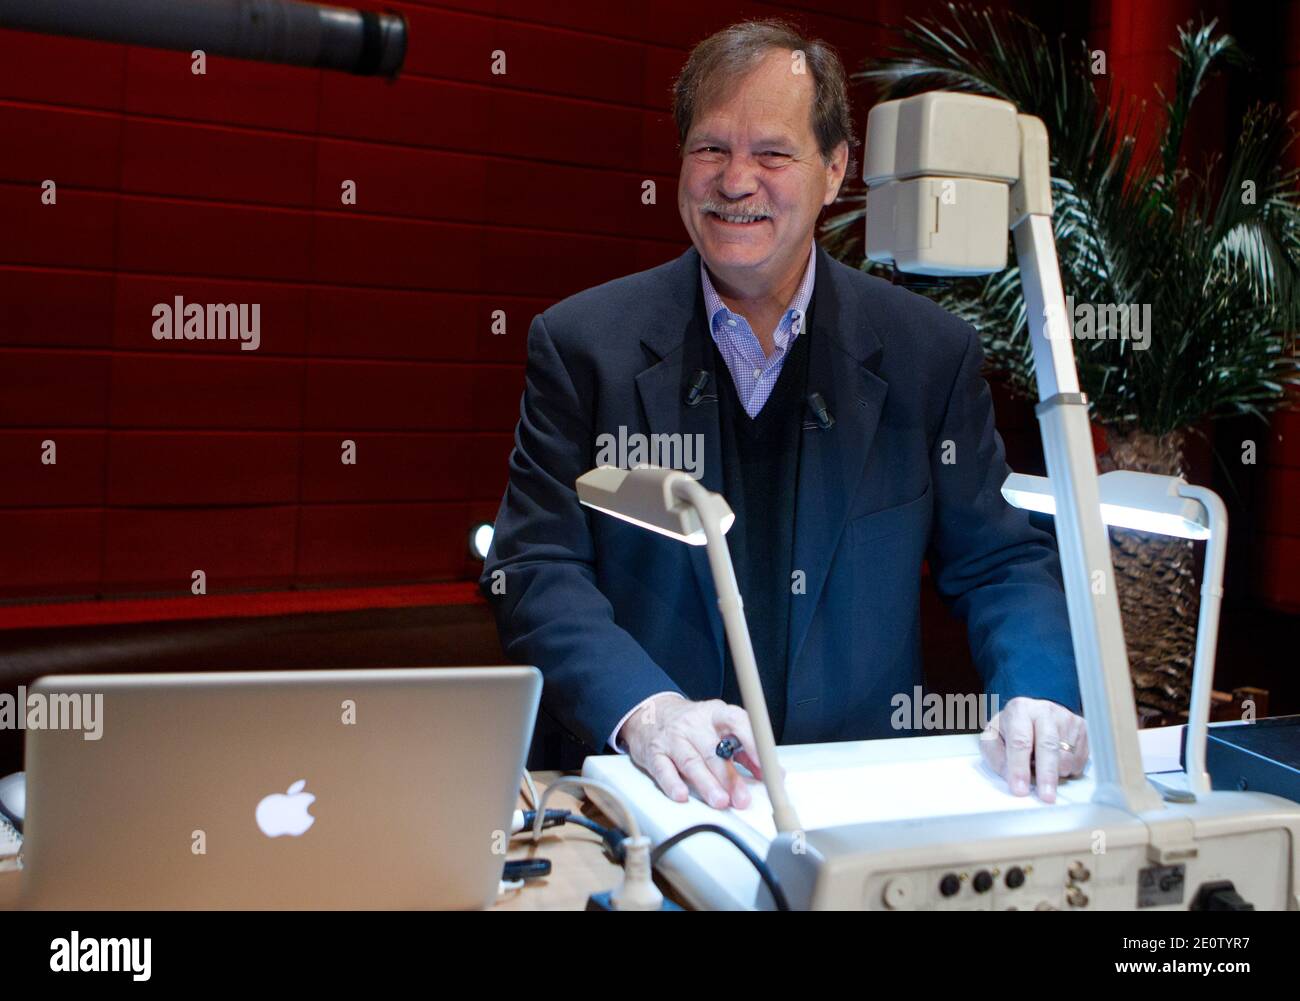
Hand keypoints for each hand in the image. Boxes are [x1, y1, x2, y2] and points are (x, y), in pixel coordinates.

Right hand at [617, 695, 762, 809]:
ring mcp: (673, 738)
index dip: (752, 743)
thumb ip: (743, 750)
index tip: (765, 764)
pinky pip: (663, 768)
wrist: (651, 713)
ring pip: (691, 761)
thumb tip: (768, 772)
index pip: (737, 722)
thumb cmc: (692, 724)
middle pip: (713, 750)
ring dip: (706, 783)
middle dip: (729, 777)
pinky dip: (672, 783)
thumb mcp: (719, 728)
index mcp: (715, 714)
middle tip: (741, 798)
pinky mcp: (654, 753)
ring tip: (719, 800)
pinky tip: (682, 795)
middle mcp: (694, 724)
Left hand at [979, 697, 1088, 802]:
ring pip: (1066, 757)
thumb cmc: (1012, 729)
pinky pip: (1080, 761)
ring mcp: (1067, 719)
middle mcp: (1045, 711)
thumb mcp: (993, 739)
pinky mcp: (1083, 730)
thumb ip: (997, 758)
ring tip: (1041, 766)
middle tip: (1045, 796)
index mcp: (1019, 710)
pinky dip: (1068, 770)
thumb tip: (1012, 778)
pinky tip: (1055, 761)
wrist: (1034, 715)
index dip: (1019, 768)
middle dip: (1046, 775)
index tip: (1020, 789)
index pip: (1020, 742)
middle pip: (1048, 746)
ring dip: (1055, 773)